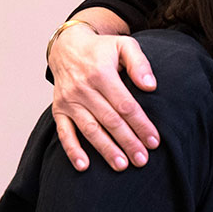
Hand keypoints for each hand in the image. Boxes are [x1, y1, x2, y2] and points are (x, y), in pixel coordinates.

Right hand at [48, 23, 159, 170]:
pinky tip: (84, 166)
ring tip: (122, 165)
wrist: (67, 47)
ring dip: (106, 149)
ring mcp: (69, 101)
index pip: (125, 105)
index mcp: (101, 73)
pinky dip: (72, 150)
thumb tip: (150, 86)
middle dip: (128, 142)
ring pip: (90, 129)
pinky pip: (64, 132)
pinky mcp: (58, 109)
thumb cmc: (101, 49)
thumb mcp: (124, 45)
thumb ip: (139, 63)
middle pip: (110, 120)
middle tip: (142, 160)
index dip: (140, 124)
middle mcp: (83, 88)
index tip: (154, 141)